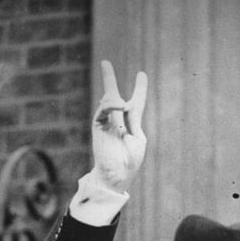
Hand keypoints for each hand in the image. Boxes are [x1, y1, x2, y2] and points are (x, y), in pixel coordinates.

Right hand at [91, 60, 147, 192]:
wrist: (116, 177)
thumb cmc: (129, 163)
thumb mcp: (138, 140)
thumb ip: (133, 120)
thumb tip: (124, 105)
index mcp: (132, 126)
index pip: (136, 103)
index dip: (139, 89)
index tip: (141, 75)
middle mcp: (118, 122)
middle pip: (114, 96)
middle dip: (109, 80)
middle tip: (105, 62)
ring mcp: (106, 124)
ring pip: (106, 101)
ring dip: (112, 96)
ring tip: (122, 103)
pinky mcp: (98, 128)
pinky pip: (101, 112)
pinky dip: (109, 106)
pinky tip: (119, 105)